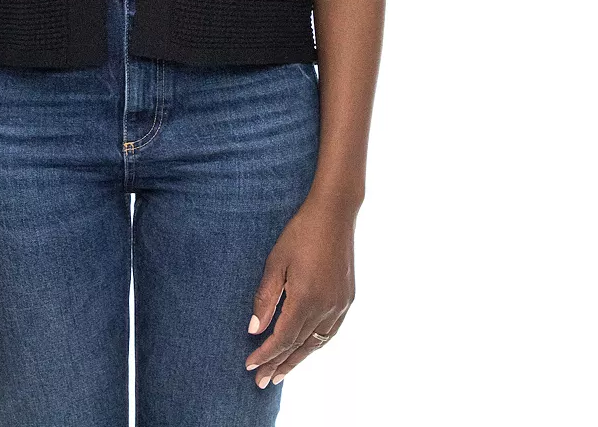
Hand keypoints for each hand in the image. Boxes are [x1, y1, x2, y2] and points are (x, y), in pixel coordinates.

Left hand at [244, 198, 356, 387]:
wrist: (334, 215)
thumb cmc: (300, 234)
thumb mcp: (276, 262)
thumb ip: (265, 298)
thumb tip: (255, 329)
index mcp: (305, 299)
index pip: (282, 338)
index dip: (266, 354)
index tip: (250, 366)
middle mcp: (326, 308)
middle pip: (299, 346)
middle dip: (279, 364)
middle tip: (262, 382)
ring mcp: (339, 305)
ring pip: (316, 343)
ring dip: (298, 359)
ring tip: (282, 373)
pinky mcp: (347, 299)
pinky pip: (330, 332)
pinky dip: (316, 345)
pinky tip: (307, 348)